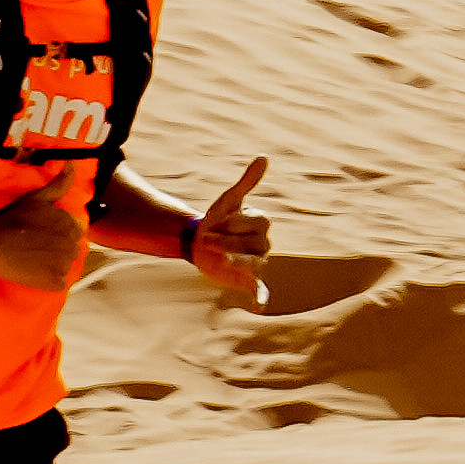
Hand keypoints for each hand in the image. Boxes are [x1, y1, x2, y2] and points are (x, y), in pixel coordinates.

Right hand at [0, 187, 90, 291]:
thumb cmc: (11, 217)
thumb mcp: (37, 197)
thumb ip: (59, 183)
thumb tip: (71, 164)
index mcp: (71, 225)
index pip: (75, 233)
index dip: (57, 235)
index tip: (42, 236)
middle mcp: (72, 244)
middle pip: (71, 251)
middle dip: (56, 250)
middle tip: (34, 248)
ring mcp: (64, 264)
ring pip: (65, 267)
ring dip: (52, 266)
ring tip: (32, 259)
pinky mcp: (54, 281)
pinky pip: (59, 283)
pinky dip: (48, 280)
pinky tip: (33, 271)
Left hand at [188, 156, 272, 305]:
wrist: (200, 240)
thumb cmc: (218, 219)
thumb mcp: (229, 200)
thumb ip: (247, 182)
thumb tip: (263, 158)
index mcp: (262, 223)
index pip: (253, 222)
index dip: (231, 222)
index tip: (216, 220)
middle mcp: (264, 244)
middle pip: (251, 244)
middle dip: (226, 241)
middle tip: (207, 240)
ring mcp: (257, 262)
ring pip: (252, 263)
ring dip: (233, 261)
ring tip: (217, 259)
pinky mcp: (248, 280)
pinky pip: (260, 290)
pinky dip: (259, 297)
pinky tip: (258, 305)